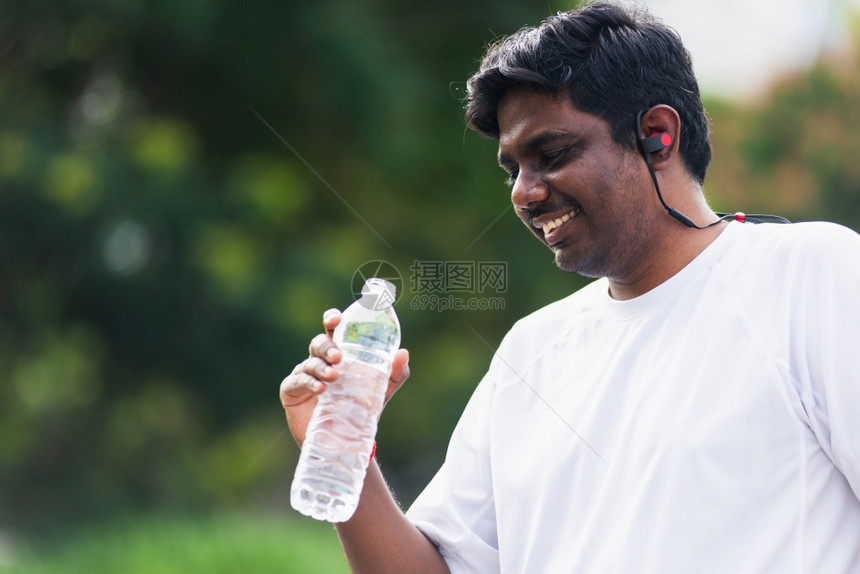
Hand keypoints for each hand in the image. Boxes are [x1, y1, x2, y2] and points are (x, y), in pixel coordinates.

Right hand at [279, 308, 410, 445]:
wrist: (344, 440)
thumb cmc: (360, 407)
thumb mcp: (382, 390)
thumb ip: (395, 373)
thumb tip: (403, 353)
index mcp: (340, 353)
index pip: (333, 329)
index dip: (331, 319)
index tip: (336, 319)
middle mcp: (320, 360)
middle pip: (318, 343)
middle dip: (327, 347)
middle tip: (338, 356)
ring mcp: (304, 374)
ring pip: (309, 362)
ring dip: (321, 367)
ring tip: (334, 377)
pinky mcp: (291, 391)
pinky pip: (296, 381)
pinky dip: (308, 383)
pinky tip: (320, 389)